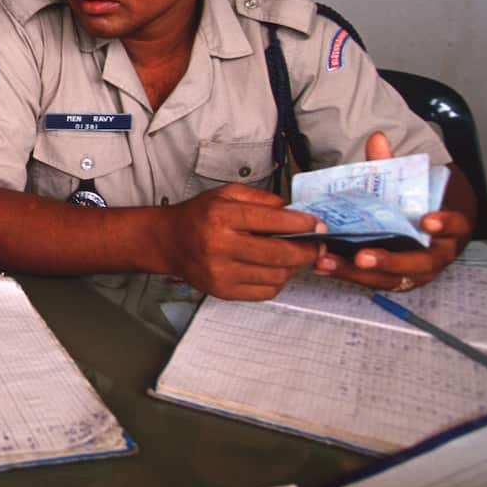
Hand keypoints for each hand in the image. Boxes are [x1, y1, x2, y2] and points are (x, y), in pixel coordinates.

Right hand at [164, 184, 324, 300]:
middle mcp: (219, 246)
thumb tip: (295, 212)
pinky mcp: (222, 291)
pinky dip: (277, 281)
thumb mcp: (226, 194)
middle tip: (317, 246)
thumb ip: (262, 199)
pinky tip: (274, 269)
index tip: (317, 225)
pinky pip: (265, 292)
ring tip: (292, 256)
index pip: (272, 221)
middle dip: (306, 250)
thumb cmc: (199, 216)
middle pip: (279, 254)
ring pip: (276, 276)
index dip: (302, 224)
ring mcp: (220, 272)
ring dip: (292, 267)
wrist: (168, 241)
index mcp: (221, 216)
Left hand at [313, 131, 470, 289]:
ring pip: (390, 278)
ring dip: (357, 273)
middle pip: (417, 263)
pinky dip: (346, 273)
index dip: (444, 224)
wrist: (427, 228)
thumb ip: (392, 165)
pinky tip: (323, 265)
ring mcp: (414, 271)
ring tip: (328, 262)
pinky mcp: (392, 278)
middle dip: (389, 261)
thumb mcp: (409, 185)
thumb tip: (376, 139)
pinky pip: (371, 280)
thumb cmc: (418, 205)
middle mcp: (435, 254)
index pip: (455, 226)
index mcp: (449, 228)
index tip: (427, 221)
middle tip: (363, 257)